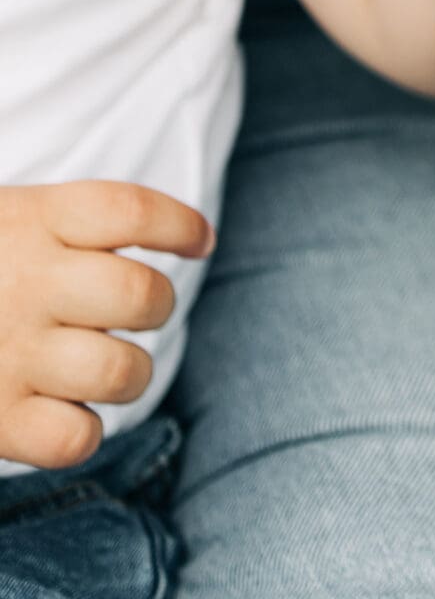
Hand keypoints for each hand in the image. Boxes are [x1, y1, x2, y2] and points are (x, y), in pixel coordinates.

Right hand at [0, 182, 213, 471]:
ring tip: (111, 370)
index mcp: (29, 219)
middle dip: (155, 307)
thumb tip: (188, 234)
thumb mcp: (2, 217)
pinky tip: (66, 416)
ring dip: (131, 375)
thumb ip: (63, 223)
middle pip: (142, 293)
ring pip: (120, 371)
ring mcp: (8, 352)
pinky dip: (83, 432)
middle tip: (135, 314)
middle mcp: (25, 282)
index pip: (130, 210)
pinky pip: (74, 439)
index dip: (179, 224)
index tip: (201, 240)